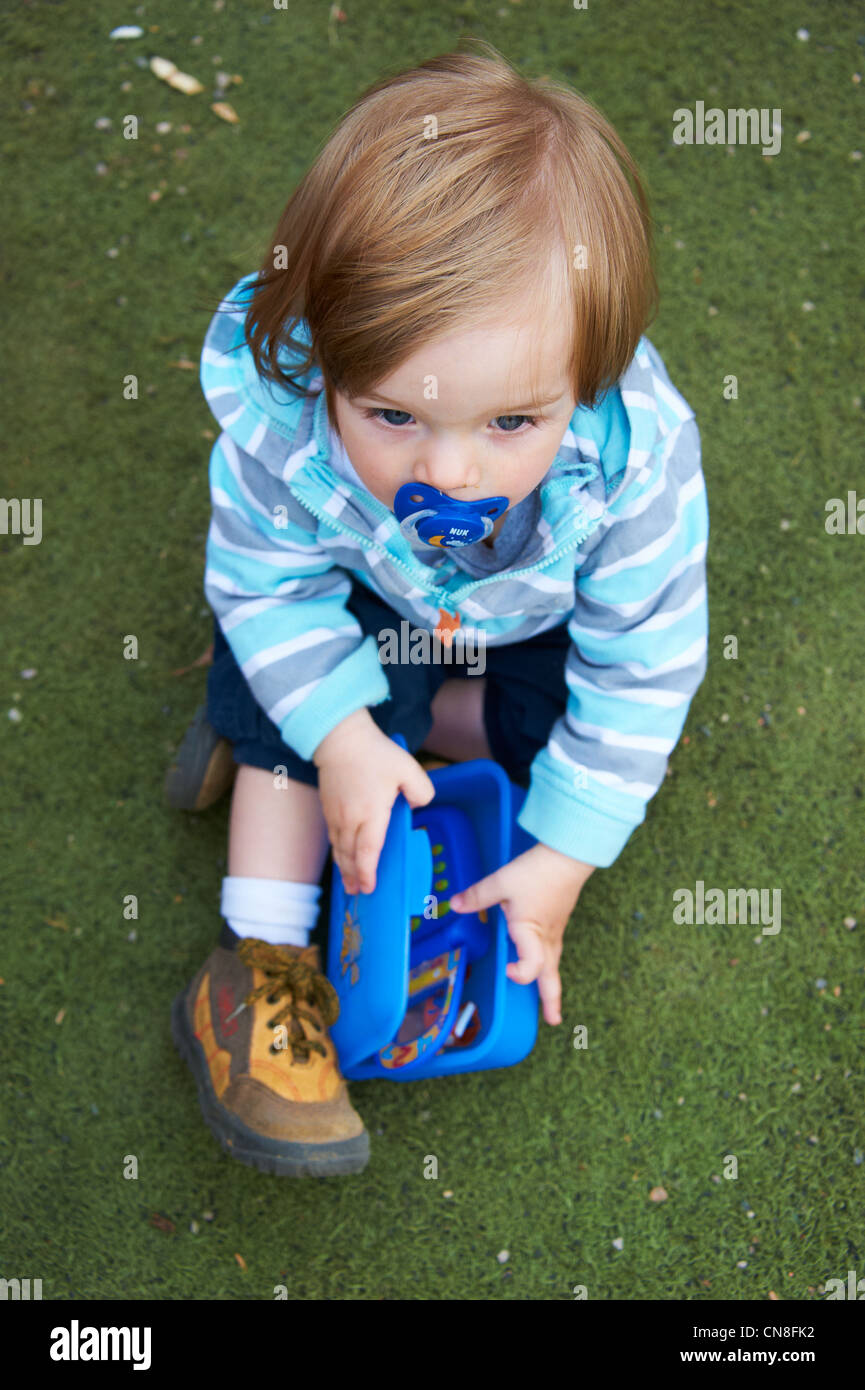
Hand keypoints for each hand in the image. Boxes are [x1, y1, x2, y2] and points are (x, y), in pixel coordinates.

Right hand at [313, 709, 434, 895]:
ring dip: (344, 868)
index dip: (369, 872)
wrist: (339, 738)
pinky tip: (341, 856)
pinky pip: (333, 837)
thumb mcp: (408, 769)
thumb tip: (417, 808)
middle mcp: (350, 819)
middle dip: (355, 877)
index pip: (369, 851)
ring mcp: (336, 815)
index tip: (370, 887)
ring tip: (348, 883)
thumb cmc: (375, 753)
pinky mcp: (328, 808)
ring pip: (339, 849)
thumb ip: (421, 791)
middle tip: (359, 893)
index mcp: (371, 813)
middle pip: (351, 856)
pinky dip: (337, 852)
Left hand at [448, 843, 594, 1025]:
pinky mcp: (558, 922)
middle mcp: (546, 937)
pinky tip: (544, 962)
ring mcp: (555, 931)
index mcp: (531, 932)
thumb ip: (478, 896)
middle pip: (551, 975)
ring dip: (552, 983)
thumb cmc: (538, 871)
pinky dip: (550, 964)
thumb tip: (454, 905)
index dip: (519, 973)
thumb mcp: (502, 882)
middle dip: (551, 999)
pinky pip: (554, 951)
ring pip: (555, 963)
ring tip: (551, 1002)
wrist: (568, 856)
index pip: (531, 966)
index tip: (506, 968)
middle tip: (553, 1020)